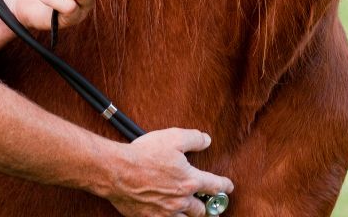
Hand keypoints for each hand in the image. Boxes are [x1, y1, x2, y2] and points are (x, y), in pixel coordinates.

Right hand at [107, 128, 233, 216]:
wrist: (118, 171)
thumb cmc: (145, 153)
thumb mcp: (174, 137)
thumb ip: (194, 139)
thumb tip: (206, 140)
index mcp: (189, 181)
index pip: (213, 185)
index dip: (224, 185)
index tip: (229, 186)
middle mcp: (180, 200)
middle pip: (201, 210)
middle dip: (208, 207)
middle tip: (211, 206)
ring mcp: (165, 212)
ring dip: (192, 216)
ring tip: (195, 214)